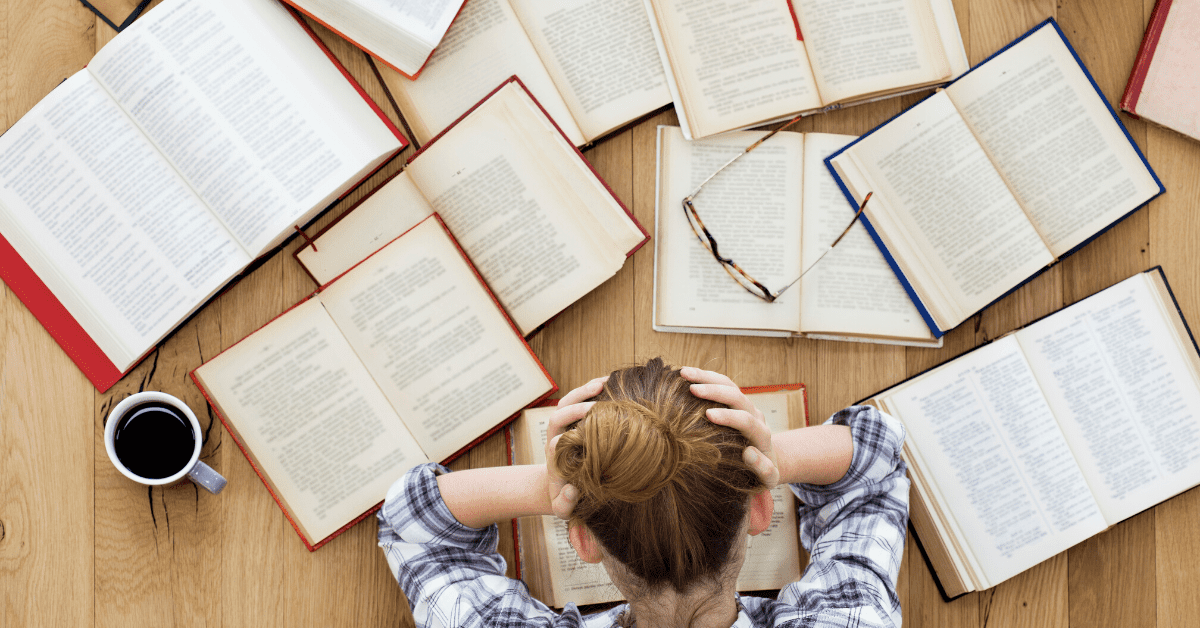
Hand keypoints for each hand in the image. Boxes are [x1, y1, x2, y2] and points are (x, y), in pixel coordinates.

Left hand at [544, 376, 606, 518]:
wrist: (560, 486)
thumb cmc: (565, 497)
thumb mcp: (562, 508)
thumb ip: (564, 504)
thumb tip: (571, 490)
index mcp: (554, 456)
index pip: (555, 442)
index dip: (566, 438)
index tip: (584, 438)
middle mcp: (558, 436)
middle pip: (559, 414)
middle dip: (576, 406)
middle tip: (598, 403)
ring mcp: (565, 425)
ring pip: (568, 401)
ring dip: (584, 391)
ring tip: (605, 382)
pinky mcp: (575, 418)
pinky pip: (579, 398)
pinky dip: (591, 389)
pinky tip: (610, 382)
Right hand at [681, 366, 779, 489]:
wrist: (768, 460)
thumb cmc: (762, 473)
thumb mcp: (768, 478)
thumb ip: (764, 468)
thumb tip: (749, 452)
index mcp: (761, 435)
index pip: (747, 420)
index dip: (729, 416)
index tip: (709, 415)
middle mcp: (755, 415)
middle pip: (737, 396)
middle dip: (715, 391)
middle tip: (693, 389)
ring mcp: (745, 406)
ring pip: (728, 384)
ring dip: (706, 377)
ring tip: (683, 373)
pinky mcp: (736, 401)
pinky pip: (722, 384)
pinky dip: (705, 377)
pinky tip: (686, 374)